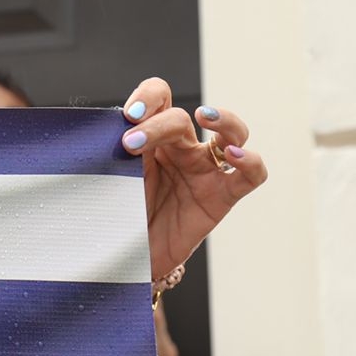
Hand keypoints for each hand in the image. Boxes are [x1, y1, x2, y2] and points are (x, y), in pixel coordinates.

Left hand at [119, 77, 267, 277]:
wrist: (128, 258)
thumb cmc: (120, 213)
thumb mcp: (112, 178)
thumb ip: (112, 153)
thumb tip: (104, 131)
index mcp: (152, 137)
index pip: (159, 97)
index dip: (148, 97)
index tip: (128, 116)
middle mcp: (182, 149)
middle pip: (181, 118)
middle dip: (156, 125)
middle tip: (130, 144)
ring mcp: (206, 171)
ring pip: (232, 132)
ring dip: (223, 118)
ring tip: (203, 115)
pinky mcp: (223, 197)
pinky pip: (250, 175)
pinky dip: (250, 160)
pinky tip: (233, 154)